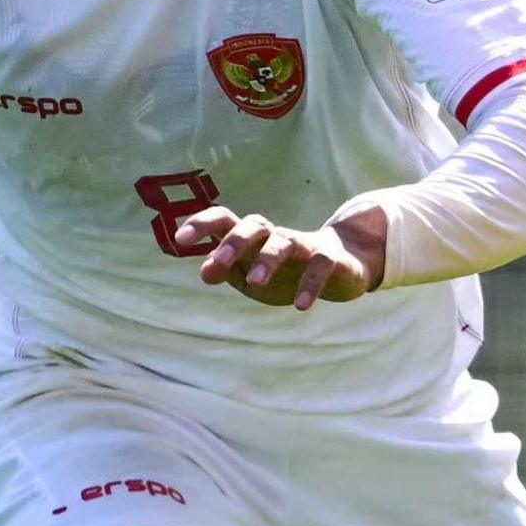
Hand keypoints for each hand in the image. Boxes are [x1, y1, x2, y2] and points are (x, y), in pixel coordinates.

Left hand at [182, 207, 382, 309]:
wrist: (344, 266)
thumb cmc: (288, 271)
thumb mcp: (251, 275)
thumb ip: (228, 272)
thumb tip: (203, 272)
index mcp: (253, 238)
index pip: (225, 219)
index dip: (202, 225)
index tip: (181, 240)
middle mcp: (276, 235)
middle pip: (254, 225)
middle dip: (235, 241)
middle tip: (220, 262)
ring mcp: (304, 244)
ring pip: (284, 241)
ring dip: (268, 259)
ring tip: (255, 283)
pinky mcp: (330, 258)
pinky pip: (319, 266)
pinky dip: (310, 285)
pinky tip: (301, 306)